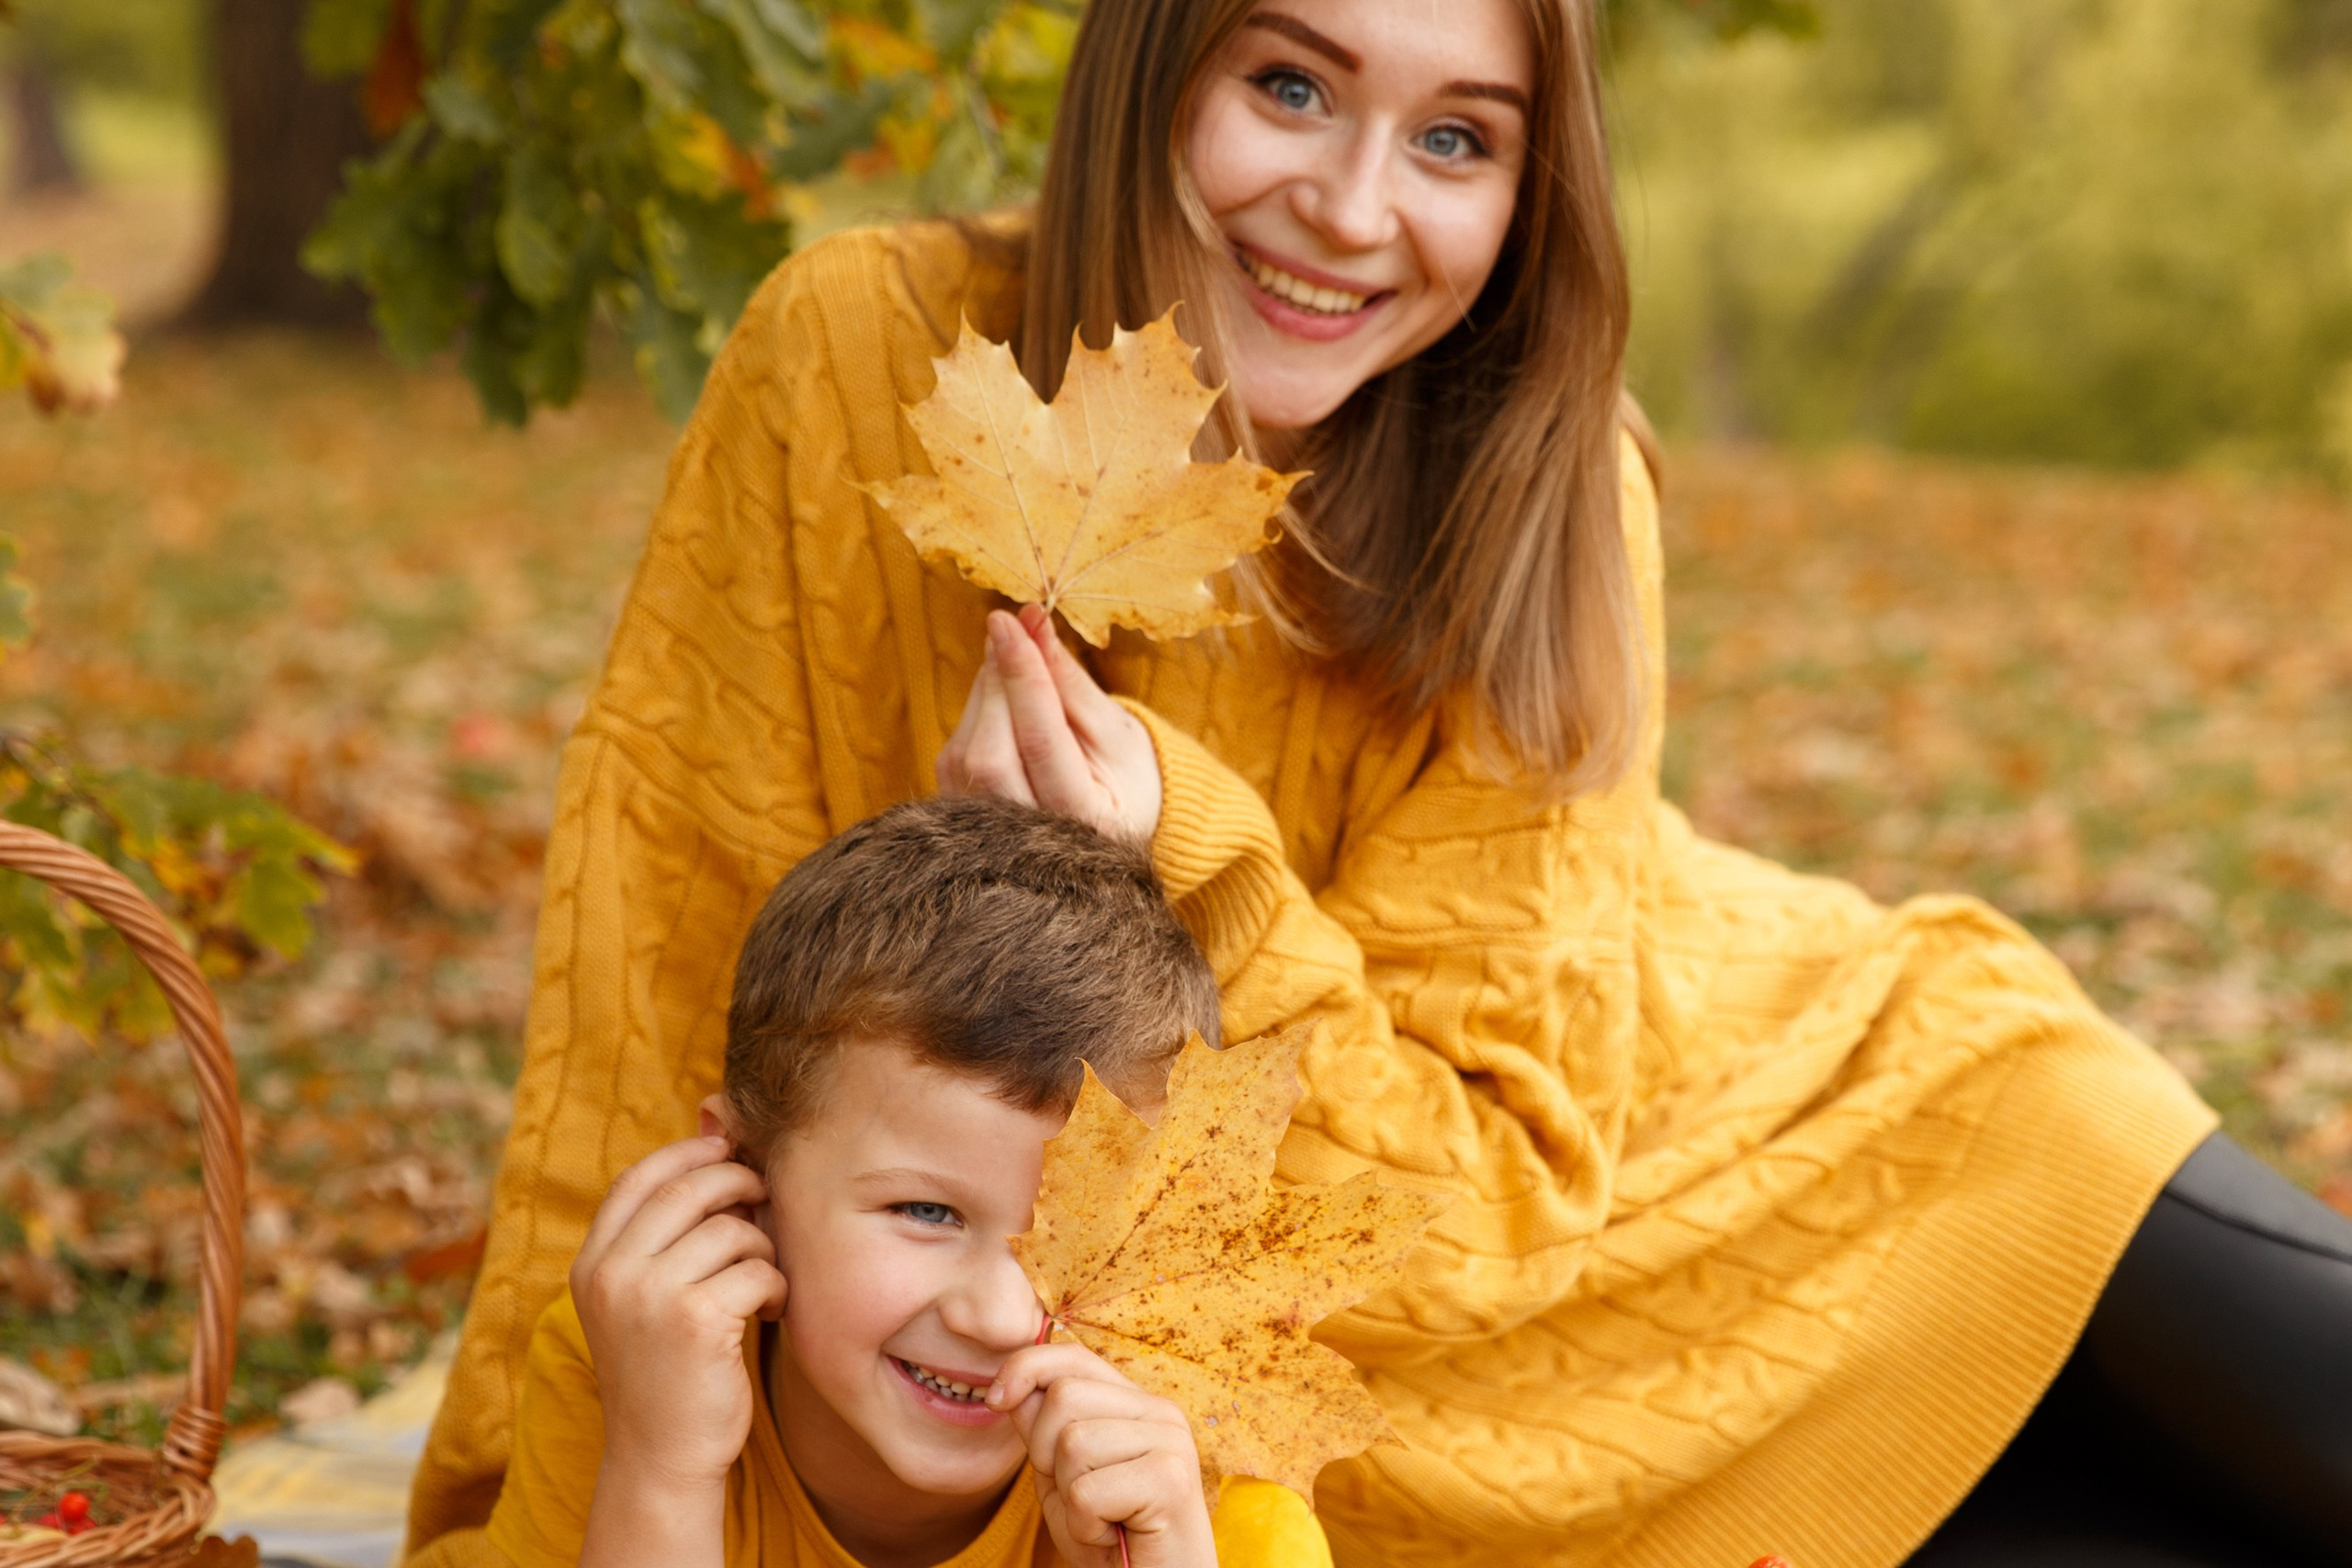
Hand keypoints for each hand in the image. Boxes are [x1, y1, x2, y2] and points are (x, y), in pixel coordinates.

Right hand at [571, 1135, 786, 1498]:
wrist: (660, 1458)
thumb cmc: (662, 1373)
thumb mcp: (636, 1302)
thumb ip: (657, 1242)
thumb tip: (717, 1159)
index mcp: (591, 1264)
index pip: (636, 1180)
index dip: (685, 1152)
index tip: (725, 1145)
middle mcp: (612, 1274)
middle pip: (688, 1190)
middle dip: (737, 1182)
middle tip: (765, 1195)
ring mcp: (650, 1296)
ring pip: (731, 1229)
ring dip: (762, 1247)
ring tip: (763, 1278)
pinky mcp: (696, 1320)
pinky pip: (758, 1271)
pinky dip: (777, 1286)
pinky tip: (771, 1311)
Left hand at [936, 606, 1162, 843]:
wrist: (1111, 827)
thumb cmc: (1126, 776)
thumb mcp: (1116, 729)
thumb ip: (1070, 681)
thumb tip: (1032, 622)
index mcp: (1083, 819)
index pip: (1040, 740)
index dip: (1022, 676)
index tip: (1010, 620)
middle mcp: (1029, 840)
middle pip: (992, 751)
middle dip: (999, 681)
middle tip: (1012, 629)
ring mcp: (988, 832)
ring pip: (966, 751)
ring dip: (985, 694)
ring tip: (1017, 666)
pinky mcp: (961, 813)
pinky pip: (956, 752)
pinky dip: (976, 713)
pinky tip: (1003, 699)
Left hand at [987, 1341, 1215, 1567]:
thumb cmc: (1108, 1538)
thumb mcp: (1062, 1477)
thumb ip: (1042, 1428)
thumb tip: (1010, 1385)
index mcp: (1136, 1403)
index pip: (1072, 1356)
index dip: (1025, 1367)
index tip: (995, 1400)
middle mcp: (1160, 1412)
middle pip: (1063, 1397)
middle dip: (1046, 1454)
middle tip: (1081, 1498)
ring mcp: (1171, 1442)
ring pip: (1072, 1443)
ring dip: (1070, 1496)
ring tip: (1101, 1518)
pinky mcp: (1171, 1480)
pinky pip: (1086, 1492)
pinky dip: (1085, 1525)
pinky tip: (1112, 1535)